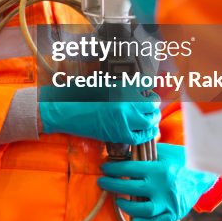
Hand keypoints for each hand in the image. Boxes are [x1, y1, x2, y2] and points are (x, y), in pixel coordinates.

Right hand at [38, 85, 159, 144]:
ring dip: (153, 119)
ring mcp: (124, 120)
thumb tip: (139, 89)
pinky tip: (150, 131)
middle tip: (151, 105)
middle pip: (152, 105)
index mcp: (123, 87)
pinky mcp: (119, 134)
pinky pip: (140, 136)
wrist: (68, 111)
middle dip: (153, 105)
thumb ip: (122, 86)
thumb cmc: (83, 94)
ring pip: (149, 121)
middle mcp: (126, 103)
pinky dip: (147, 134)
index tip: (147, 92)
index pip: (146, 85)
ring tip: (152, 118)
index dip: (148, 89)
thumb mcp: (104, 84)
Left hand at [97, 143, 217, 220]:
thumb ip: (144, 154)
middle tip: (102, 182)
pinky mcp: (174, 213)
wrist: (203, 174)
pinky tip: (134, 218)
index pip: (130, 169)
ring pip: (142, 209)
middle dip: (112, 185)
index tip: (104, 168)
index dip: (114, 169)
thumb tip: (122, 154)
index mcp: (158, 169)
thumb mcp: (162, 152)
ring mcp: (169, 203)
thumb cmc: (180, 159)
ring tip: (117, 200)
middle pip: (131, 188)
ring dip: (126, 206)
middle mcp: (162, 187)